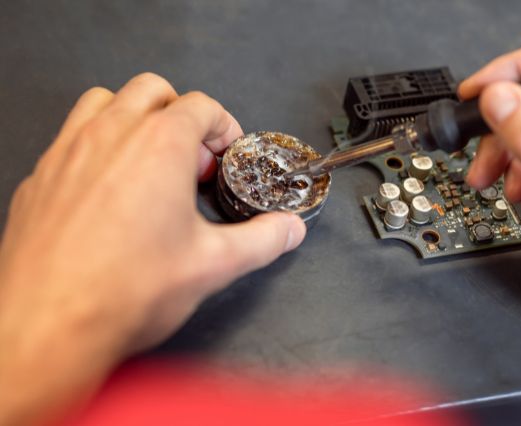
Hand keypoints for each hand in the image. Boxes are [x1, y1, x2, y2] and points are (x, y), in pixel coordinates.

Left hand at [0, 73, 305, 423]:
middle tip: (192, 160)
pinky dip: (96, 145)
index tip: (226, 154)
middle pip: (153, 90)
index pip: (200, 105)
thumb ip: (262, 239)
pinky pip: (71, 137)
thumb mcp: (213, 264)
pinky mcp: (40, 176)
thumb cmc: (126, 290)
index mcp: (159, 146)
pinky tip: (107, 191)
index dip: (223, 126)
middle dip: (180, 114)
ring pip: (105, 101)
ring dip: (134, 118)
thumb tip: (289, 229)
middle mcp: (111, 135)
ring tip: (149, 162)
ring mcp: (68, 150)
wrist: (49, 325)